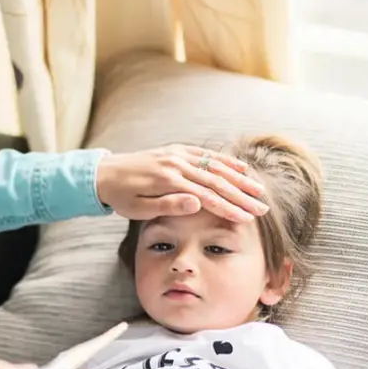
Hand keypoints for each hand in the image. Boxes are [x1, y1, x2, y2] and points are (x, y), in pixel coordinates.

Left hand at [95, 145, 267, 222]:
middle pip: (216, 180)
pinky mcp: (177, 150)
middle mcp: (176, 164)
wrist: (105, 173)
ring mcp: (178, 154)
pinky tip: (242, 167)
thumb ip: (169, 205)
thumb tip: (197, 204)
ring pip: (215, 166)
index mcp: (168, 181)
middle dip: (242, 195)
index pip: (207, 196)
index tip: (247, 218)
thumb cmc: (121, 197)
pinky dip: (225, 160)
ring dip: (240, 178)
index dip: (229, 208)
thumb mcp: (139, 208)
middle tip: (263, 208)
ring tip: (260, 190)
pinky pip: (206, 154)